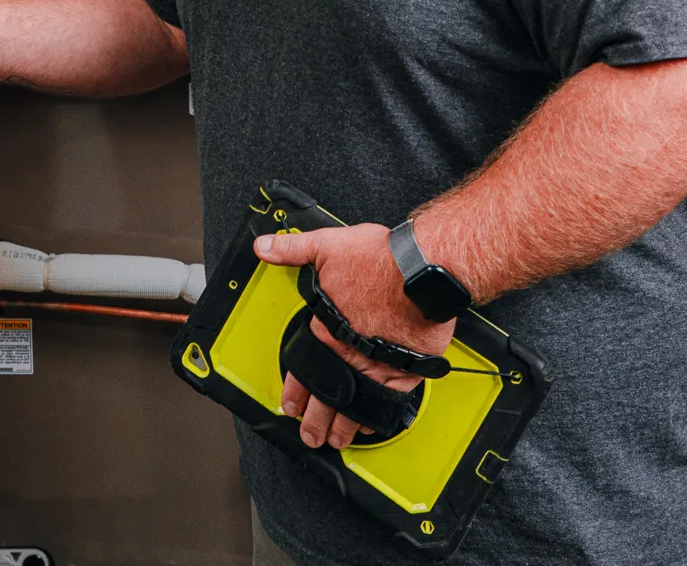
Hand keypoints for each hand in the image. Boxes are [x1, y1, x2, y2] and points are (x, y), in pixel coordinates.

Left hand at [253, 225, 455, 450]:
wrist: (422, 268)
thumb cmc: (379, 258)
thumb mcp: (326, 245)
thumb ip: (292, 249)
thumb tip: (264, 247)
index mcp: (327, 327)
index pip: (303, 367)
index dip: (295, 390)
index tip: (291, 406)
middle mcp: (349, 351)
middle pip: (327, 395)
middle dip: (316, 421)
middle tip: (311, 436)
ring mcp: (378, 363)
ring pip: (355, 404)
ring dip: (343, 425)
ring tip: (336, 441)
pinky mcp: (407, 368)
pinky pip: (388, 400)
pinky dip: (378, 414)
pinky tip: (371, 423)